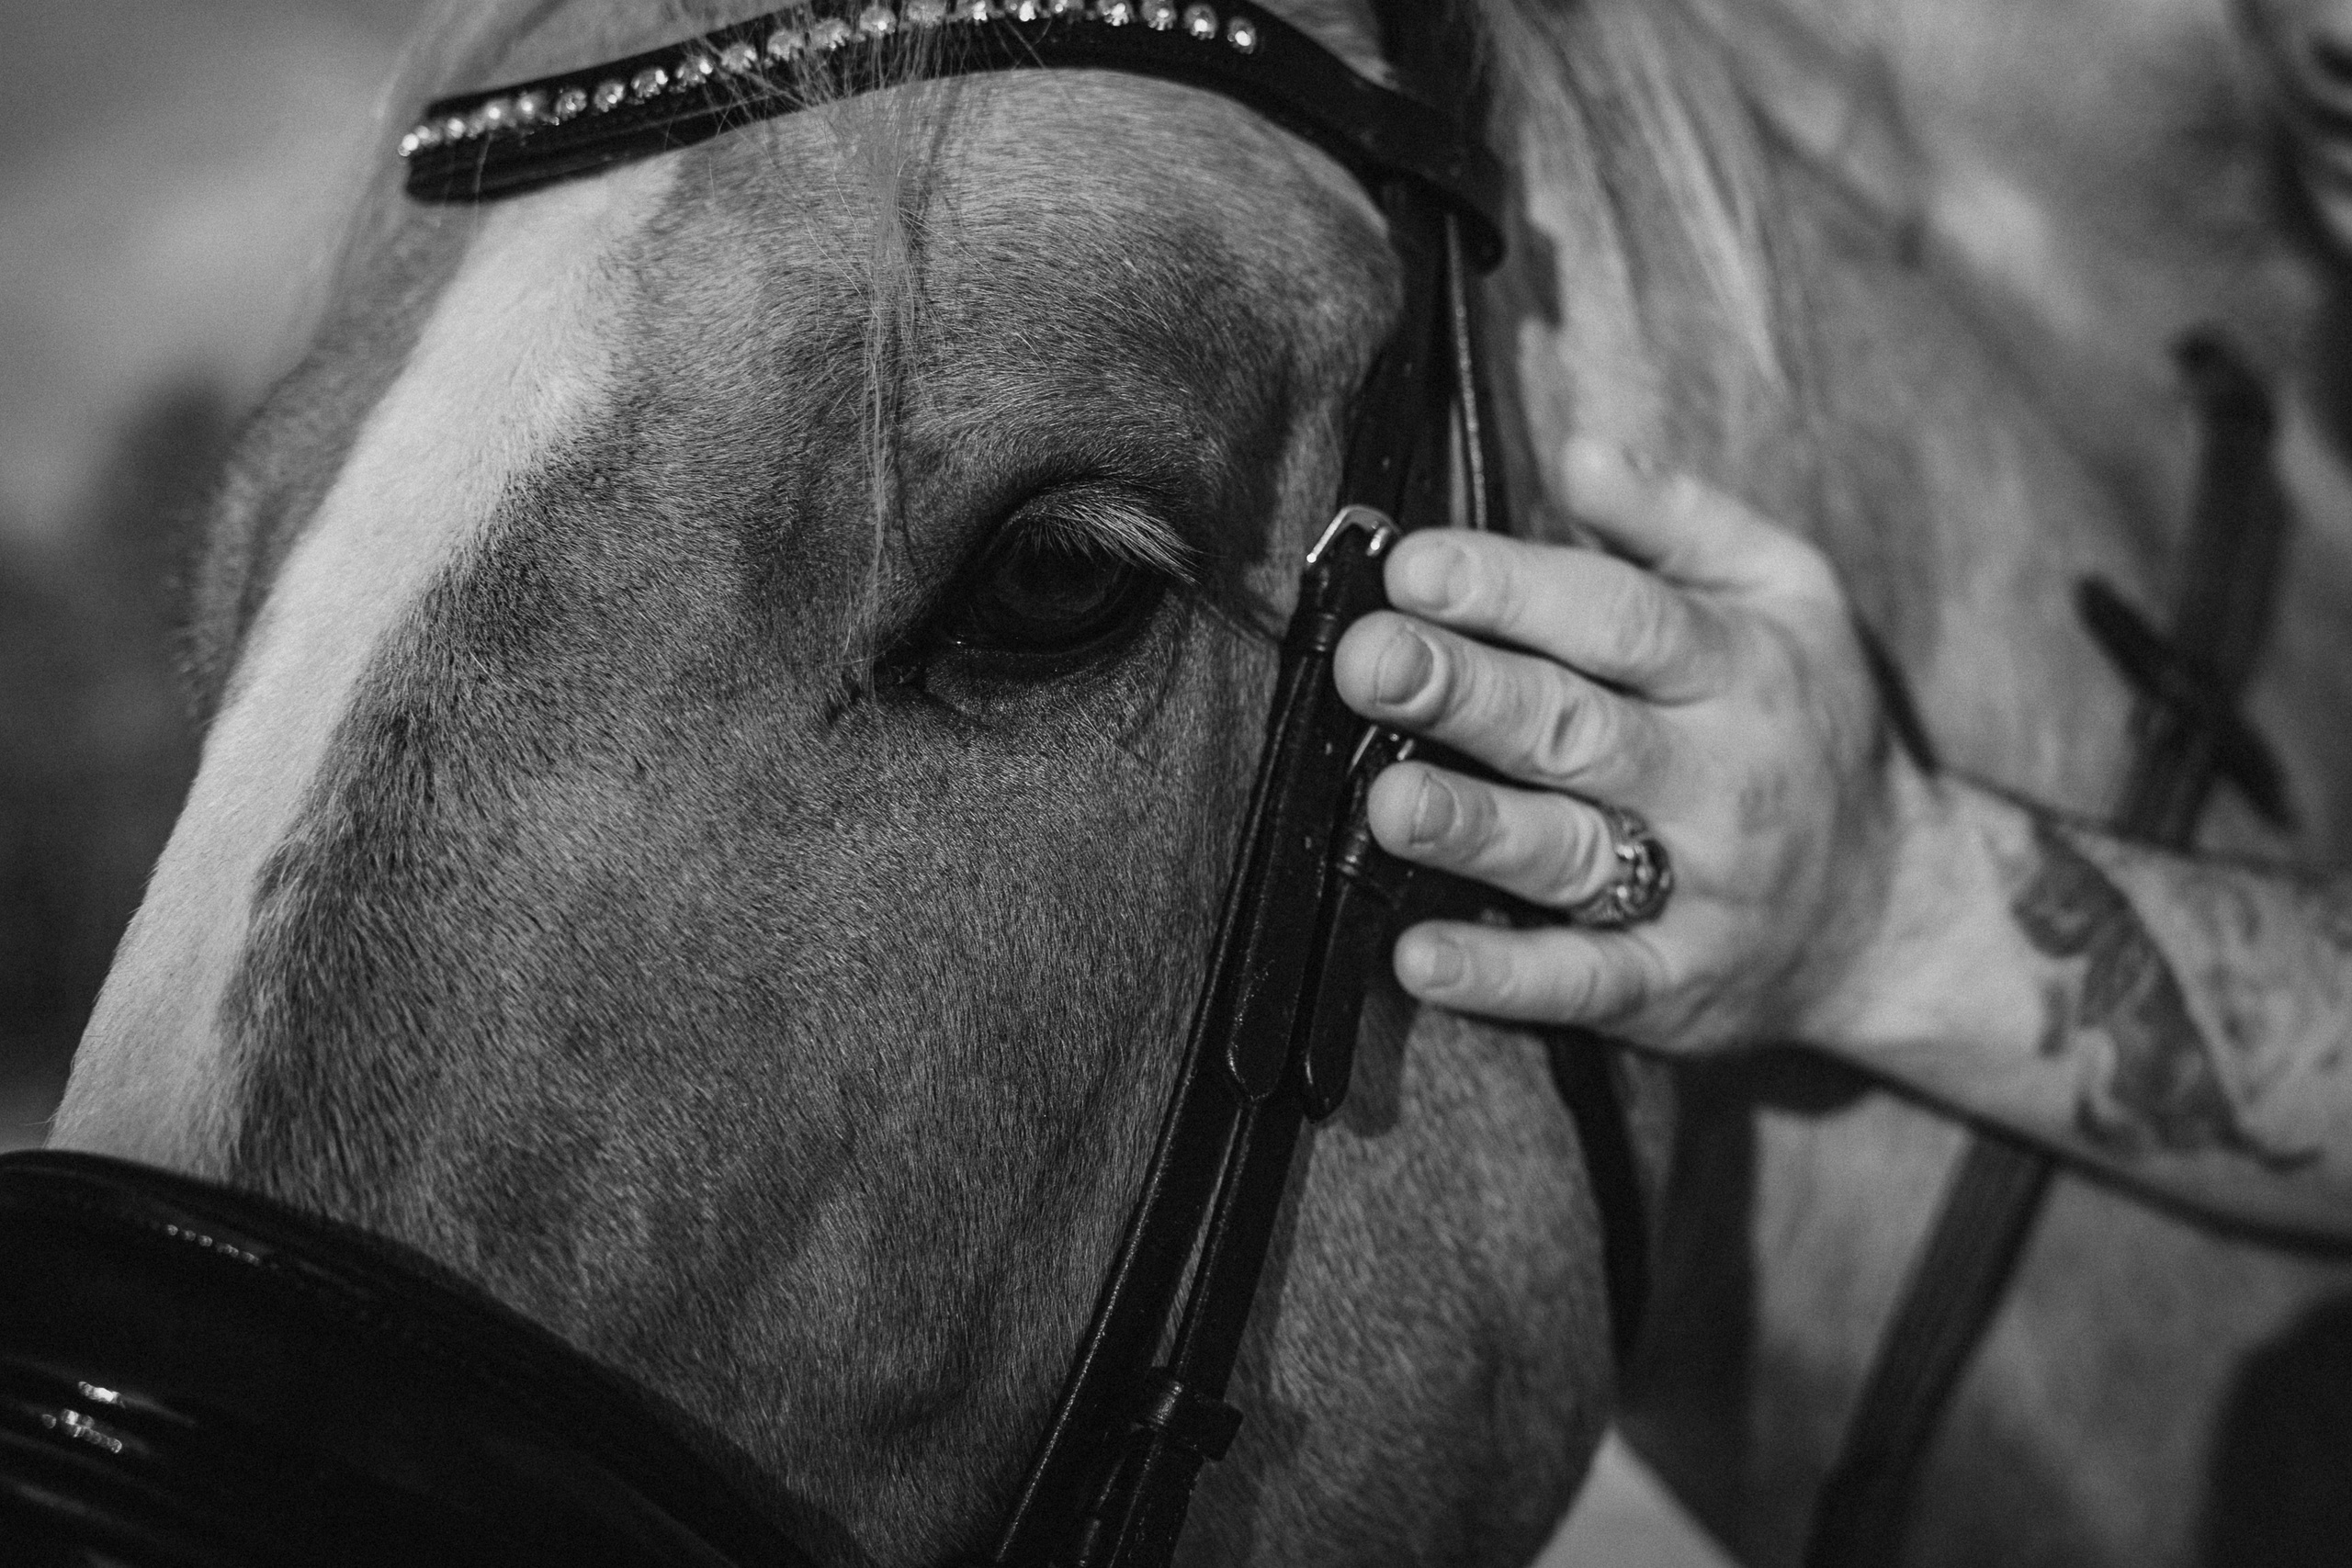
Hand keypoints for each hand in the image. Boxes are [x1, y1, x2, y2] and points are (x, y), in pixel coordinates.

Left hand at [1331, 438, 1916, 1049]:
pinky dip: (1501, 978)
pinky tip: (1419, 956)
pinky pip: (1584, 984)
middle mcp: (1718, 778)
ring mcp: (1696, 890)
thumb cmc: (1812, 724)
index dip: (1513, 589)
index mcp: (1736, 666)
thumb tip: (1578, 448)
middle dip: (1467, 692)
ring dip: (1473, 827)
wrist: (1898, 914)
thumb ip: (1680, 520)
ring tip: (1387, 798)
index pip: (1617, 618)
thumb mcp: (1789, 595)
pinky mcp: (1672, 987)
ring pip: (1570, 853)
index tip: (1415, 566)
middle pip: (1577, 728)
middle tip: (1369, 660)